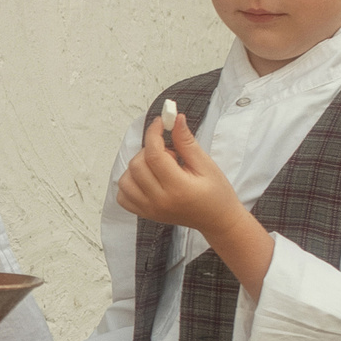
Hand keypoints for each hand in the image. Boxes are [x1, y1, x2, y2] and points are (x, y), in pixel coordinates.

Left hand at [115, 110, 246, 235]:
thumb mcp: (206, 165)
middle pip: (137, 165)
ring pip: (125, 180)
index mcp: (178, 188)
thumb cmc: (216, 194)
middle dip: (149, 150)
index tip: (160, 122)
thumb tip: (175, 120)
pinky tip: (147, 178)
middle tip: (170, 153)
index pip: (154, 155)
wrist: (217, 220)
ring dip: (138, 166)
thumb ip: (186, 142)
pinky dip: (130, 183)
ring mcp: (150, 209)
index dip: (154, 133)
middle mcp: (160, 201)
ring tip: (159, 168)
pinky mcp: (145, 214)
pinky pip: (123, 196)